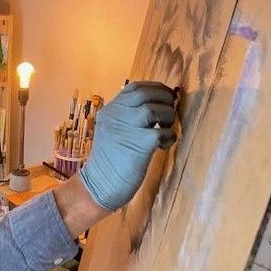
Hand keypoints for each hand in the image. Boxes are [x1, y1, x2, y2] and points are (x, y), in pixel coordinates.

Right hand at [79, 81, 176, 210]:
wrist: (100, 184)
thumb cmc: (110, 159)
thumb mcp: (113, 129)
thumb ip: (128, 116)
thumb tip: (158, 104)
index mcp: (110, 110)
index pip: (134, 87)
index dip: (155, 88)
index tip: (165, 96)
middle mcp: (116, 115)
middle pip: (146, 94)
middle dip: (164, 100)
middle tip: (169, 113)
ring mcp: (128, 128)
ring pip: (156, 109)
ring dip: (168, 117)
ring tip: (166, 129)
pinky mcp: (140, 144)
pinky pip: (164, 132)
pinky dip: (170, 137)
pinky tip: (164, 146)